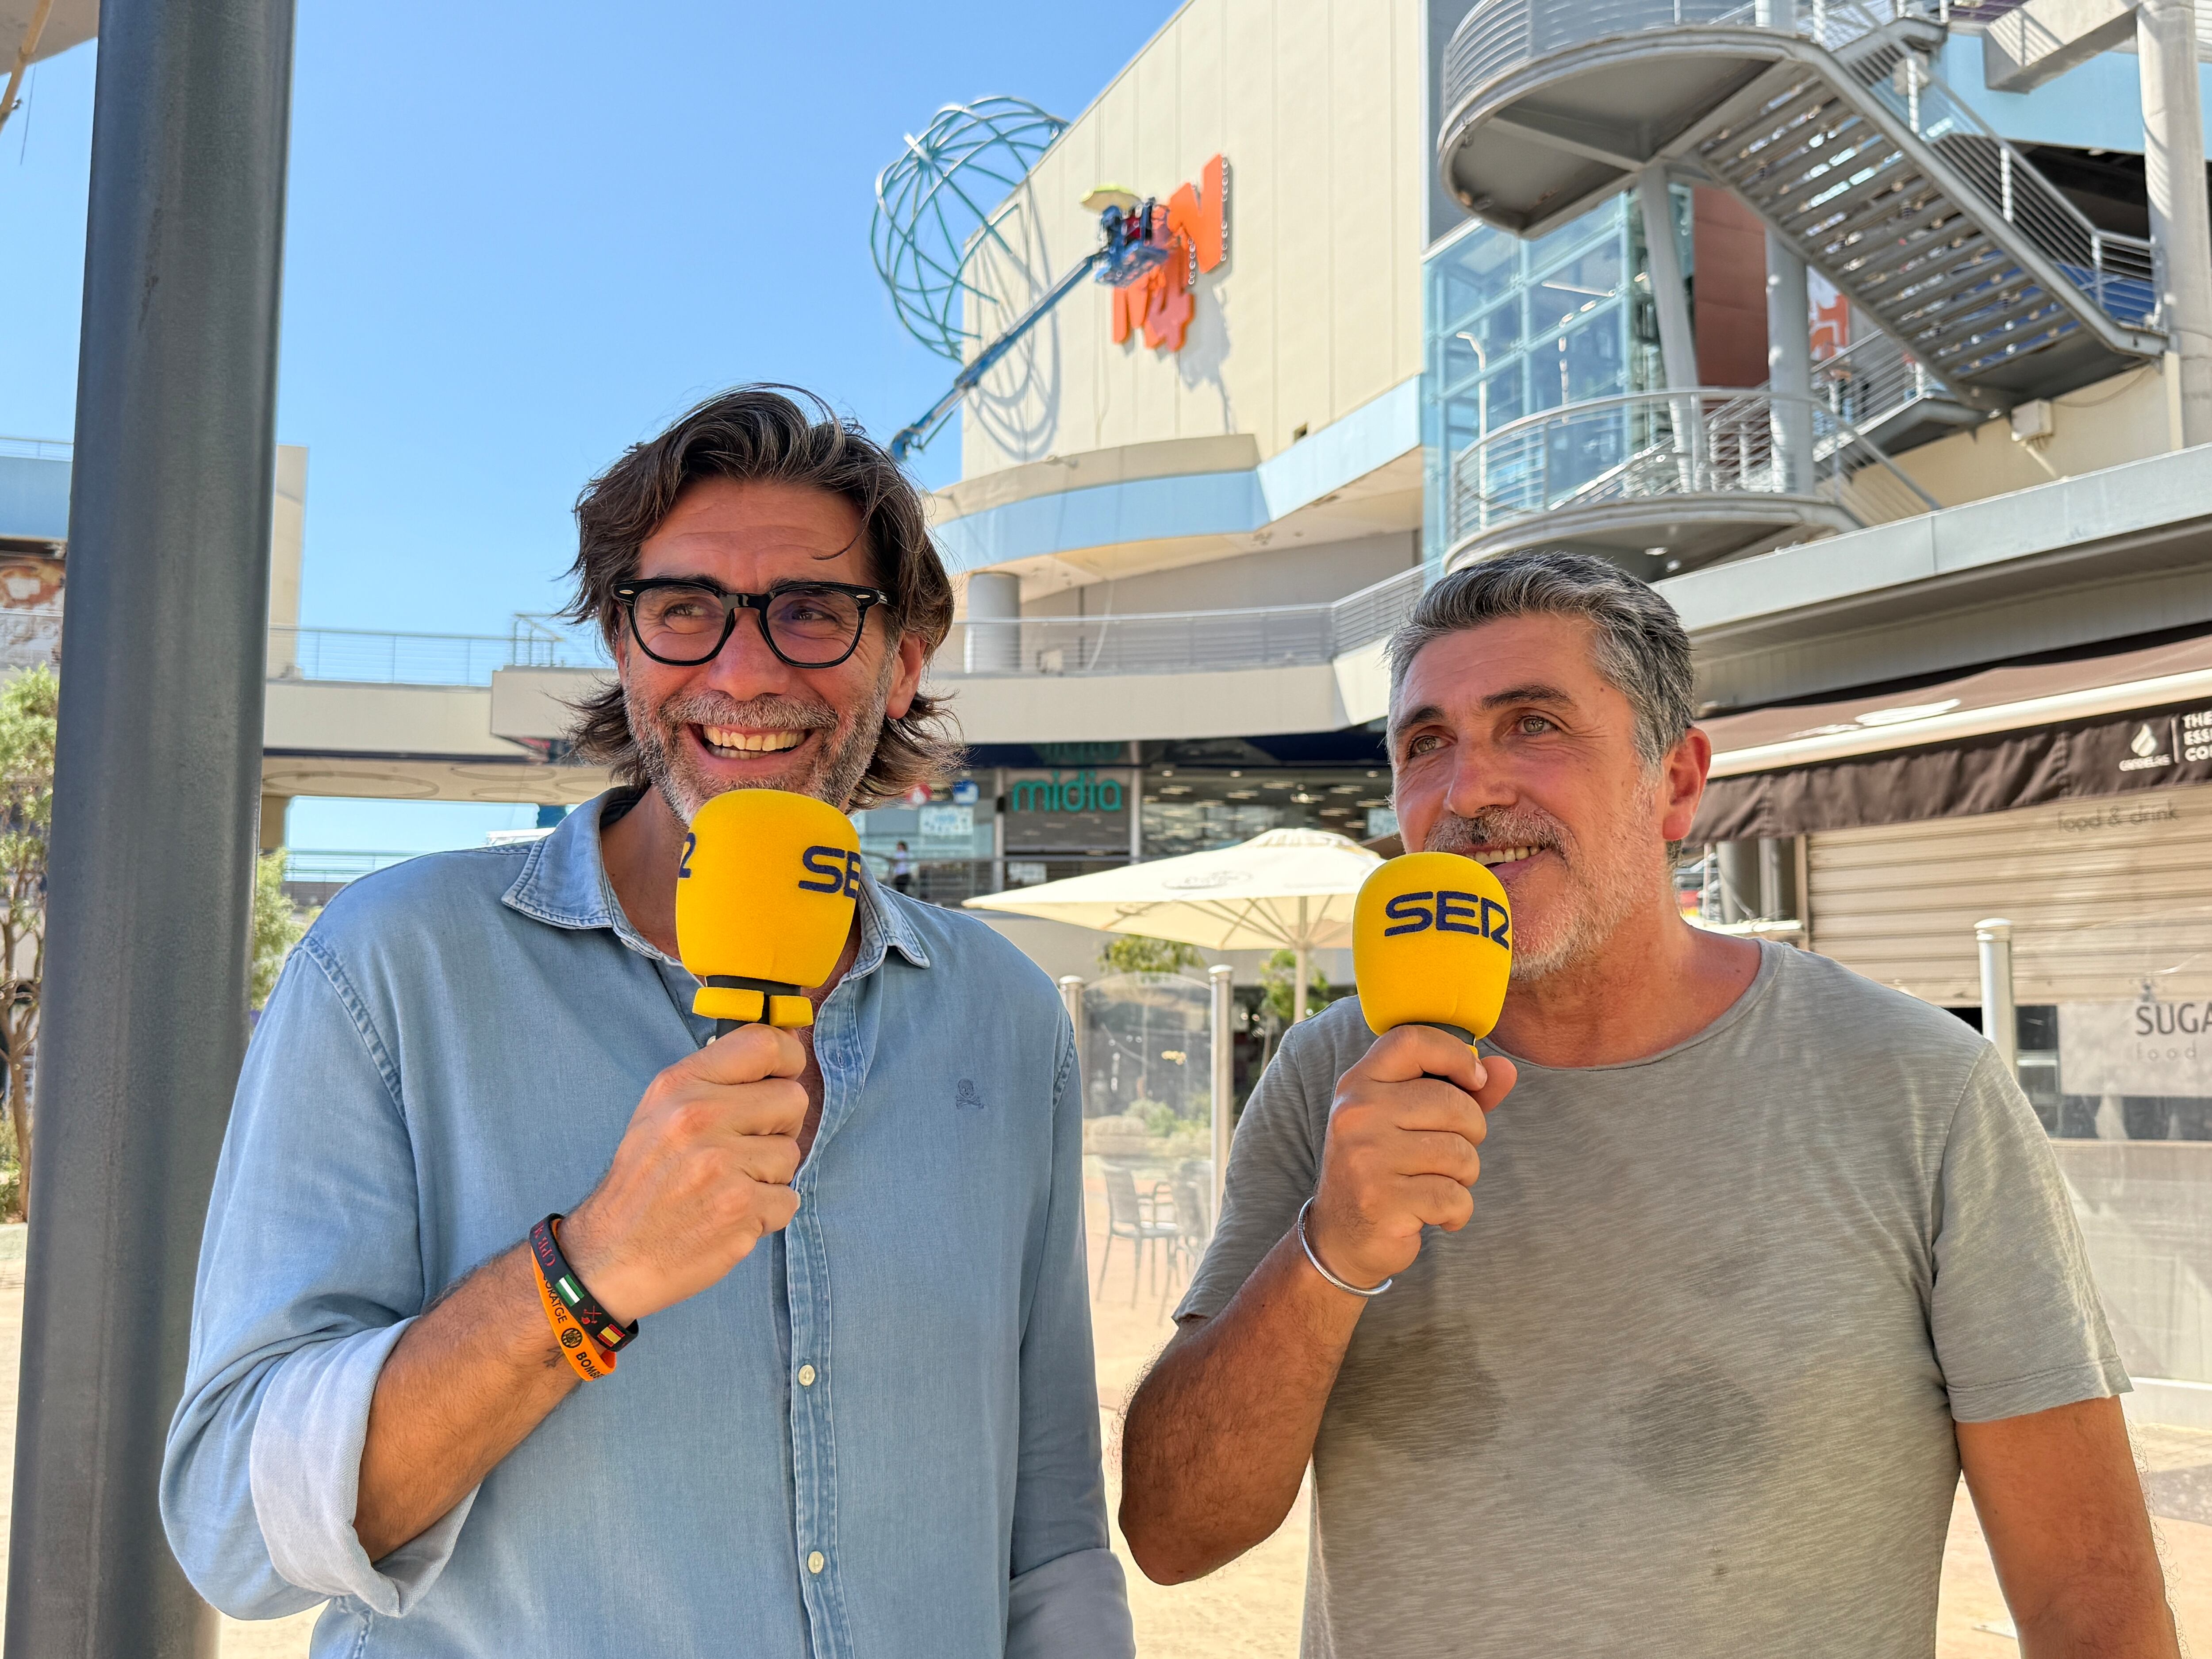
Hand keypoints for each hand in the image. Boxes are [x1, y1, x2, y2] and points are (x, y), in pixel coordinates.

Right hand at [557, 1024, 807, 1324]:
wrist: (610, 1256)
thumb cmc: (644, 1182)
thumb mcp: (661, 1112)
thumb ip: (716, 1080)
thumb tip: (782, 1048)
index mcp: (681, 1086)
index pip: (763, 1044)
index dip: (788, 1058)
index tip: (784, 1075)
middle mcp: (700, 1118)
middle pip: (792, 1099)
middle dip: (779, 1125)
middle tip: (744, 1148)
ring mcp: (722, 1165)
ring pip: (791, 1153)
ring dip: (769, 1175)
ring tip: (725, 1186)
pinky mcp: (741, 1210)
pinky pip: (789, 1198)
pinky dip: (767, 1212)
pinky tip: (729, 1216)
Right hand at [1305, 1025, 1515, 1291]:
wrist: (1341, 1237)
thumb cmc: (1384, 1167)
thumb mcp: (1411, 1122)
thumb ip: (1459, 1091)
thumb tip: (1506, 1068)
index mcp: (1359, 1084)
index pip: (1412, 1040)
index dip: (1456, 1056)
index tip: (1474, 1081)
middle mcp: (1356, 1114)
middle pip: (1453, 1103)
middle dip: (1472, 1132)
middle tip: (1452, 1153)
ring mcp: (1365, 1157)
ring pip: (1460, 1154)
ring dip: (1464, 1176)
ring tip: (1438, 1184)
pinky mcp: (1381, 1201)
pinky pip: (1453, 1198)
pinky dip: (1456, 1212)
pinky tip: (1434, 1215)